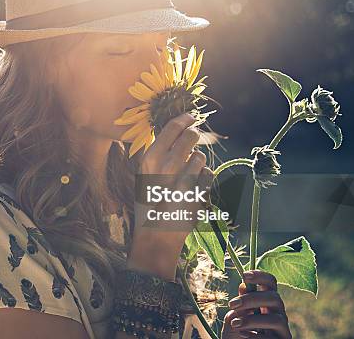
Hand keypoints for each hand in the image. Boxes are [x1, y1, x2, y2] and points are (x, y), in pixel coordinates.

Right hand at [125, 113, 213, 279]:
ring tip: (186, 175)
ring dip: (197, 162)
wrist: (154, 237)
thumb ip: (158, 154)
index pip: (172, 128)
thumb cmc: (149, 204)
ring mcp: (182, 180)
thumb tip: (177, 130)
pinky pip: (208, 175)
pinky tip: (192, 190)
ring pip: (200, 157)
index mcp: (149, 160)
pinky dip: (204, 180)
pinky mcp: (197, 194)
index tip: (191, 116)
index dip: (184, 119)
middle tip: (193, 140)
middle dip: (194, 138)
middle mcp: (165, 167)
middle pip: (191, 137)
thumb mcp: (144, 177)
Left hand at [221, 270, 291, 338]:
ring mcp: (282, 328)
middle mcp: (277, 312)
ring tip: (235, 324)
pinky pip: (273, 337)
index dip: (261, 275)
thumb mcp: (233, 317)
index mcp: (266, 301)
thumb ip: (240, 304)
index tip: (244, 275)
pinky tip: (242, 334)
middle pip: (275, 298)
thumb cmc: (236, 332)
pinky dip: (256, 335)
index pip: (271, 283)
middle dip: (251, 299)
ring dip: (253, 320)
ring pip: (277, 319)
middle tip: (232, 304)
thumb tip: (244, 286)